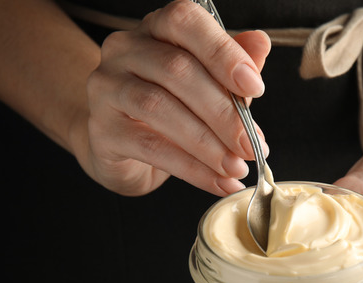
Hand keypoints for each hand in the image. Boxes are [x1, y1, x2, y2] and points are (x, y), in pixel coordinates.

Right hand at [82, 0, 270, 195]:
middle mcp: (125, 49)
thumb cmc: (172, 107)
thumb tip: (261, 42)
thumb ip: (232, 65)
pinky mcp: (101, 129)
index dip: (222, 52)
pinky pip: (150, 147)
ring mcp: (107, 87)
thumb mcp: (209, 84)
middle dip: (223, 113)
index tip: (255, 87)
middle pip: (176, 70)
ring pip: (160, 108)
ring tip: (237, 166)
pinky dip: (191, 168)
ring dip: (207, 143)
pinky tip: (217, 181)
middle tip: (252, 144)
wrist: (122, 147)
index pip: (185, 21)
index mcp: (156, 28)